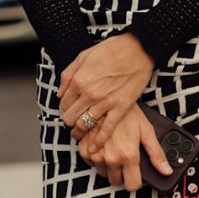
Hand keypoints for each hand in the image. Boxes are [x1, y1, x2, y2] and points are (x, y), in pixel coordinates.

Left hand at [57, 31, 155, 153]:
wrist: (138, 49)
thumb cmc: (112, 49)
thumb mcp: (83, 56)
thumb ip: (68, 75)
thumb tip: (60, 93)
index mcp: (79, 81)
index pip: (64, 104)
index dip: (65, 109)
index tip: (69, 111)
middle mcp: (89, 94)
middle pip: (71, 117)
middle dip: (70, 122)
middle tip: (74, 124)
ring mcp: (105, 102)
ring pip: (85, 125)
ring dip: (81, 132)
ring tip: (81, 135)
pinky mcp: (121, 107)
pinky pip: (107, 128)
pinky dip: (99, 140)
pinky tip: (95, 148)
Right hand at [79, 102, 174, 192]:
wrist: (104, 100)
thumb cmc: (128, 114)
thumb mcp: (147, 131)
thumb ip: (156, 154)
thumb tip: (167, 171)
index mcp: (128, 156)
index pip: (132, 185)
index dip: (136, 182)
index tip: (137, 175)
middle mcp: (111, 159)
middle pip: (116, 181)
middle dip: (122, 174)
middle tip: (126, 160)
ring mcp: (96, 155)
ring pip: (103, 173)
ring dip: (109, 167)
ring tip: (115, 150)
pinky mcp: (84, 150)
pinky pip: (90, 163)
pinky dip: (97, 158)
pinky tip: (104, 147)